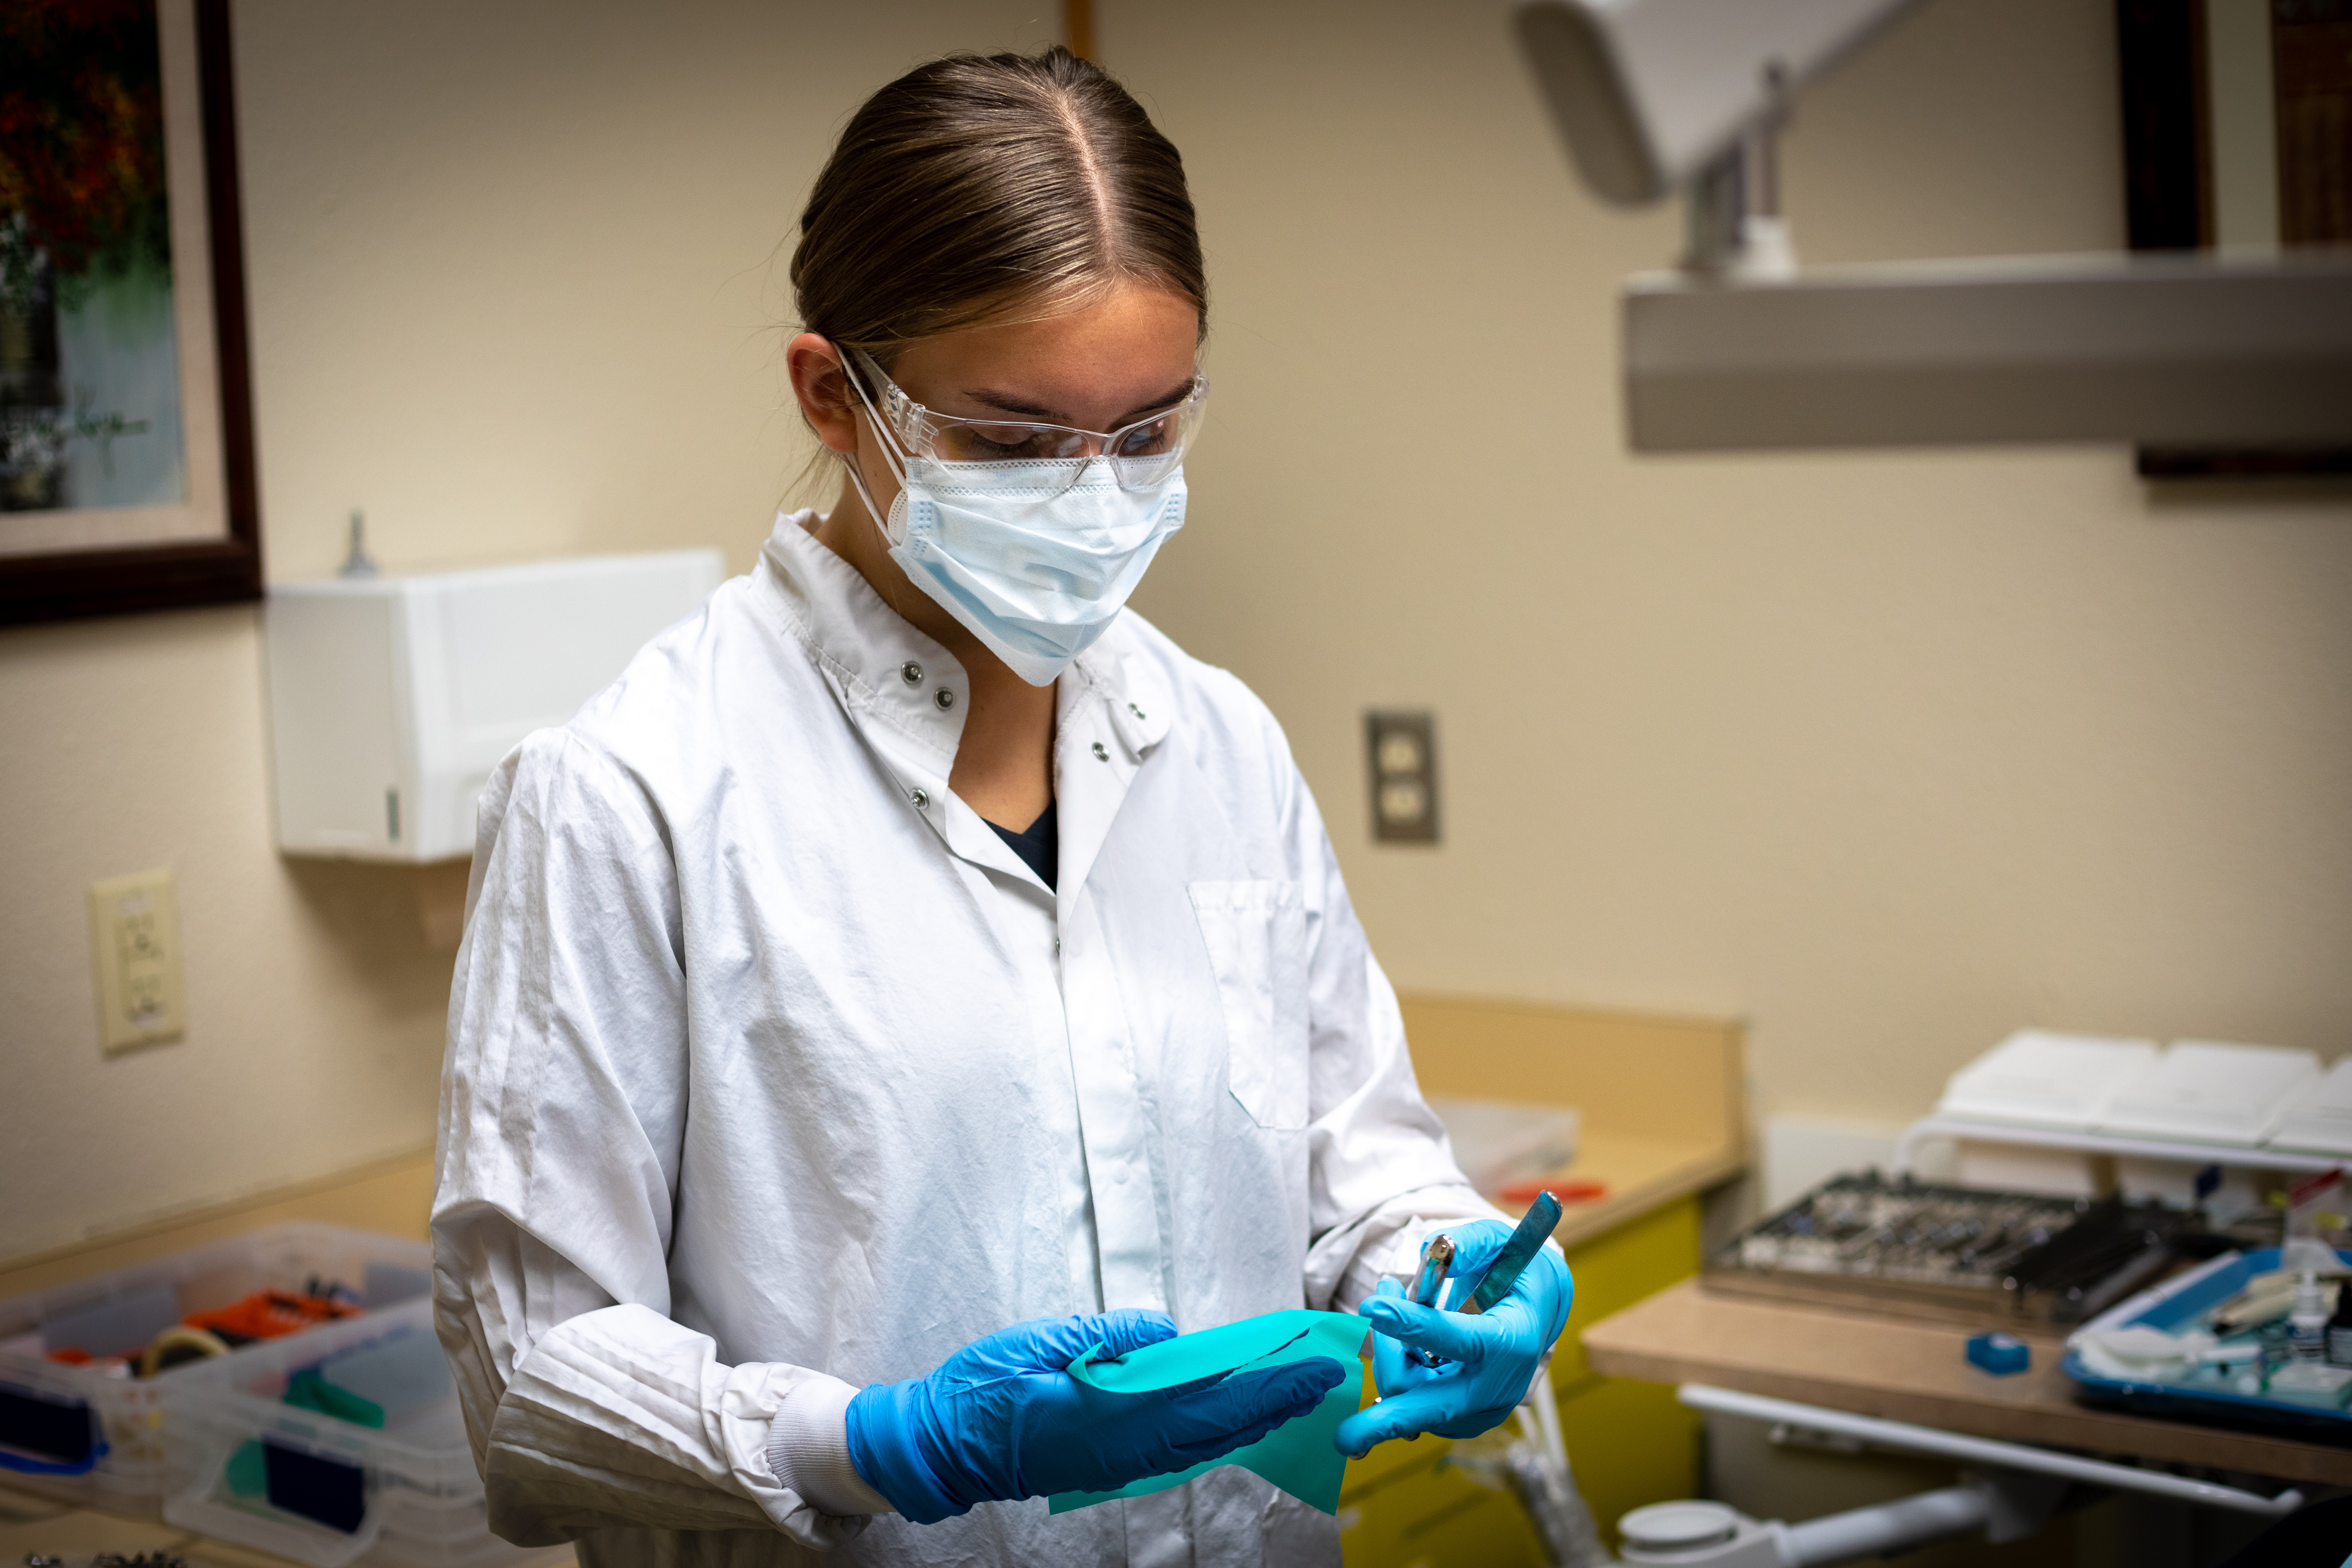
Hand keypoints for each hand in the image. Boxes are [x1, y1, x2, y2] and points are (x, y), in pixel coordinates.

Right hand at [845, 1308, 1346, 1522]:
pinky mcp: (1111, 1464)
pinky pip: (1180, 1451)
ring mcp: (1119, 1462)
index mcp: (1110, 1416)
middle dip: (1274, 1401)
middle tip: (1322, 1377)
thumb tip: (1166, 1333)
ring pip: (1204, 1443)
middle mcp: (1125, 1449)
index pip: (1208, 1401)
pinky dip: (1218, 1431)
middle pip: (1218, 1427)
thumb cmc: (985, 1386)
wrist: (943, 1444)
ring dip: (1252, 1417)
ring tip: (1291, 1392)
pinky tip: (1234, 1415)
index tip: (1307, 1368)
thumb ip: (1106, 1339)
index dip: (1264, 1386)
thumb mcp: (1040, 1342)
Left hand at [1333, 1220, 1572, 1456]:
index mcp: (1513, 1340)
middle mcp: (1499, 1385)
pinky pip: (1416, 1405)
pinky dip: (1398, 1372)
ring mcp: (1483, 1409)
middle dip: (1387, 1421)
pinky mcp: (1466, 1418)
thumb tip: (1436, 1248)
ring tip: (1385, 1304)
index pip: (1458, 1339)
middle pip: (1433, 1406)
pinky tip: (1398, 1339)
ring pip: (1413, 1398)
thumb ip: (1471, 1242)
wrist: (1539, 1310)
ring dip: (1388, 1357)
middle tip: (1343, 1438)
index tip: (1372, 1307)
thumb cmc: (1514, 1272)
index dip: (1412, 1324)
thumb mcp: (1500, 1242)